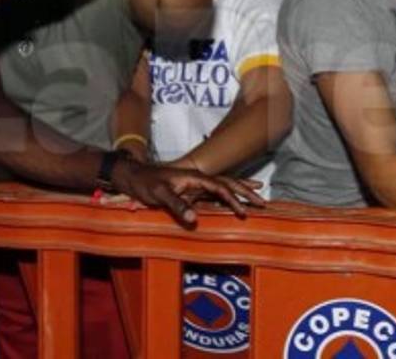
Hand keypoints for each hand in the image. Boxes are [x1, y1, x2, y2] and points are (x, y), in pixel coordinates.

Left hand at [111, 158, 264, 226]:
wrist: (132, 176)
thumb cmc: (145, 183)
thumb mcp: (159, 194)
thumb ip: (177, 205)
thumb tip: (195, 219)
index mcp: (194, 177)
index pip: (220, 187)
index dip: (232, 199)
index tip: (243, 212)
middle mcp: (198, 179)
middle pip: (227, 184)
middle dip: (246, 192)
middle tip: (263, 202)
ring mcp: (195, 185)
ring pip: (223, 187)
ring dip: (240, 192)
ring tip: (258, 195)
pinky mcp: (190, 192)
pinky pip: (214, 194)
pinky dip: (227, 197)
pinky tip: (233, 202)